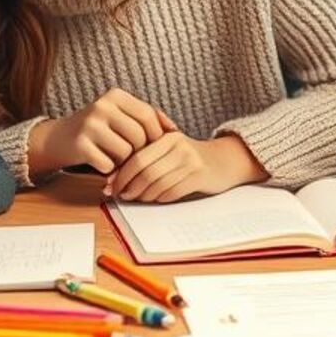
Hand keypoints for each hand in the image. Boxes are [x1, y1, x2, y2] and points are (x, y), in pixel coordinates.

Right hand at [31, 88, 176, 174]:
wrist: (59, 139)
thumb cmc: (99, 129)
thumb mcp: (121, 116)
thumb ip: (147, 118)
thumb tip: (175, 130)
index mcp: (115, 96)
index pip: (147, 115)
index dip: (156, 135)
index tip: (156, 147)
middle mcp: (102, 106)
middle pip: (139, 136)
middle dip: (139, 151)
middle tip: (131, 156)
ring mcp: (90, 125)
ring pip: (126, 153)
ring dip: (124, 162)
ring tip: (114, 158)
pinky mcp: (80, 145)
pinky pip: (108, 165)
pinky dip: (108, 170)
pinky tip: (101, 163)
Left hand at [109, 133, 249, 202]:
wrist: (224, 160)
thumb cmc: (189, 156)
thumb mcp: (170, 147)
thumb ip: (146, 155)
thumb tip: (113, 176)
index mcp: (167, 137)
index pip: (137, 158)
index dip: (121, 175)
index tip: (111, 185)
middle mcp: (179, 147)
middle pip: (145, 172)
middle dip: (129, 187)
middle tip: (121, 195)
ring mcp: (190, 162)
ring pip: (157, 185)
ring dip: (143, 196)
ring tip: (136, 198)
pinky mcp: (199, 177)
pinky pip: (172, 193)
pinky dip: (159, 199)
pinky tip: (155, 199)